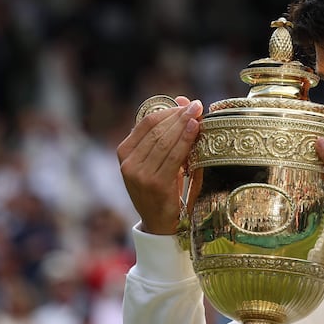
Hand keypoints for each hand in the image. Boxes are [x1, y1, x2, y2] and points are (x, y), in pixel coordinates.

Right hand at [117, 96, 202, 234]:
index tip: (187, 104)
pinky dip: (185, 139)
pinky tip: (195, 128)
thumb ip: (168, 133)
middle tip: (196, 105)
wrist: (160, 224)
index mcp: (125, 152)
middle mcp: (129, 163)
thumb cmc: (163, 188)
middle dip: (179, 115)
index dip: (168, 110)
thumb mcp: (160, 160)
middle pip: (157, 130)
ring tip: (198, 113)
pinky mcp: (155, 184)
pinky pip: (173, 156)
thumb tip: (183, 100)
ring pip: (165, 141)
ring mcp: (140, 174)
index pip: (147, 123)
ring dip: (184, 124)